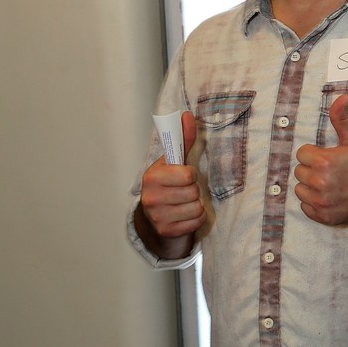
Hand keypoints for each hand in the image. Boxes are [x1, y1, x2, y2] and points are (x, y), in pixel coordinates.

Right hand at [139, 111, 205, 245]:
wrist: (155, 219)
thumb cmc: (168, 186)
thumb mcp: (173, 163)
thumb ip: (182, 140)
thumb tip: (188, 115)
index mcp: (152, 176)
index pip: (188, 175)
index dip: (190, 175)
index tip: (182, 177)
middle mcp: (150, 197)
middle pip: (194, 191)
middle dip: (193, 191)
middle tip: (183, 193)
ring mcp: (157, 216)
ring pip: (196, 207)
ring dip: (195, 206)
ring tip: (184, 204)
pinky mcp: (166, 231)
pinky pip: (196, 221)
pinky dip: (196, 219)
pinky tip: (185, 217)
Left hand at [294, 94, 347, 225]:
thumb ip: (342, 117)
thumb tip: (341, 97)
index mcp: (323, 162)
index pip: (301, 154)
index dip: (314, 154)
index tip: (327, 157)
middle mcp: (320, 182)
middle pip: (299, 172)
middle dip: (311, 169)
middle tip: (330, 170)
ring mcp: (321, 201)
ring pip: (300, 190)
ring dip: (310, 187)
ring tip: (328, 183)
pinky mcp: (324, 216)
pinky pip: (305, 207)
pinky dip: (313, 203)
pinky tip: (328, 196)